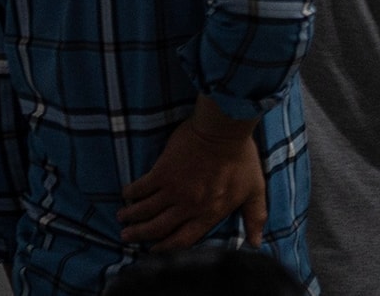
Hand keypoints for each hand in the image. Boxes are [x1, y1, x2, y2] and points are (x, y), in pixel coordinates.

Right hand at [118, 99, 264, 249]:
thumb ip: (255, 217)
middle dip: (140, 235)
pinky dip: (131, 192)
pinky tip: (126, 193)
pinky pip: (140, 188)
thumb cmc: (241, 158)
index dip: (166, 248)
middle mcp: (188, 206)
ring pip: (145, 210)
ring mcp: (173, 190)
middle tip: (127, 236)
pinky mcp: (162, 172)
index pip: (184, 240)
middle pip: (158, 228)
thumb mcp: (254, 190)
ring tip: (122, 217)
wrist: (224, 129)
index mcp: (209, 213)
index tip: (154, 251)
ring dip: (132, 216)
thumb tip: (256, 244)